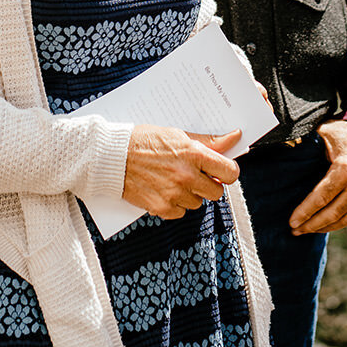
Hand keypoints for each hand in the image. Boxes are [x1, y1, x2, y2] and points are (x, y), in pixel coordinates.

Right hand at [123, 126, 241, 218]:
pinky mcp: (162, 208)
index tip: (221, 171)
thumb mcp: (178, 135)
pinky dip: (174, 204)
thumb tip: (233, 138)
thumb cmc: (145, 141)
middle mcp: (187, 176)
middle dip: (208, 185)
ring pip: (197, 203)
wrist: (113, 156)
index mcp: (194, 154)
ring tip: (172, 180)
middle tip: (194, 175)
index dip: (227, 172)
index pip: (229, 172)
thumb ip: (208, 141)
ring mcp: (174, 194)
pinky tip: (162, 189)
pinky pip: (180, 212)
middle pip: (216, 192)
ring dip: (190, 195)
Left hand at [288, 120, 346, 235]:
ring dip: (324, 228)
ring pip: (344, 219)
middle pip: (332, 213)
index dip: (305, 212)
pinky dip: (339, 223)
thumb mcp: (322, 132)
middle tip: (295, 230)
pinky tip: (325, 225)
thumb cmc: (340, 134)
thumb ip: (302, 140)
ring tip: (306, 230)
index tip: (291, 222)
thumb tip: (283, 146)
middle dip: (311, 225)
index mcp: (345, 168)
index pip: (322, 197)